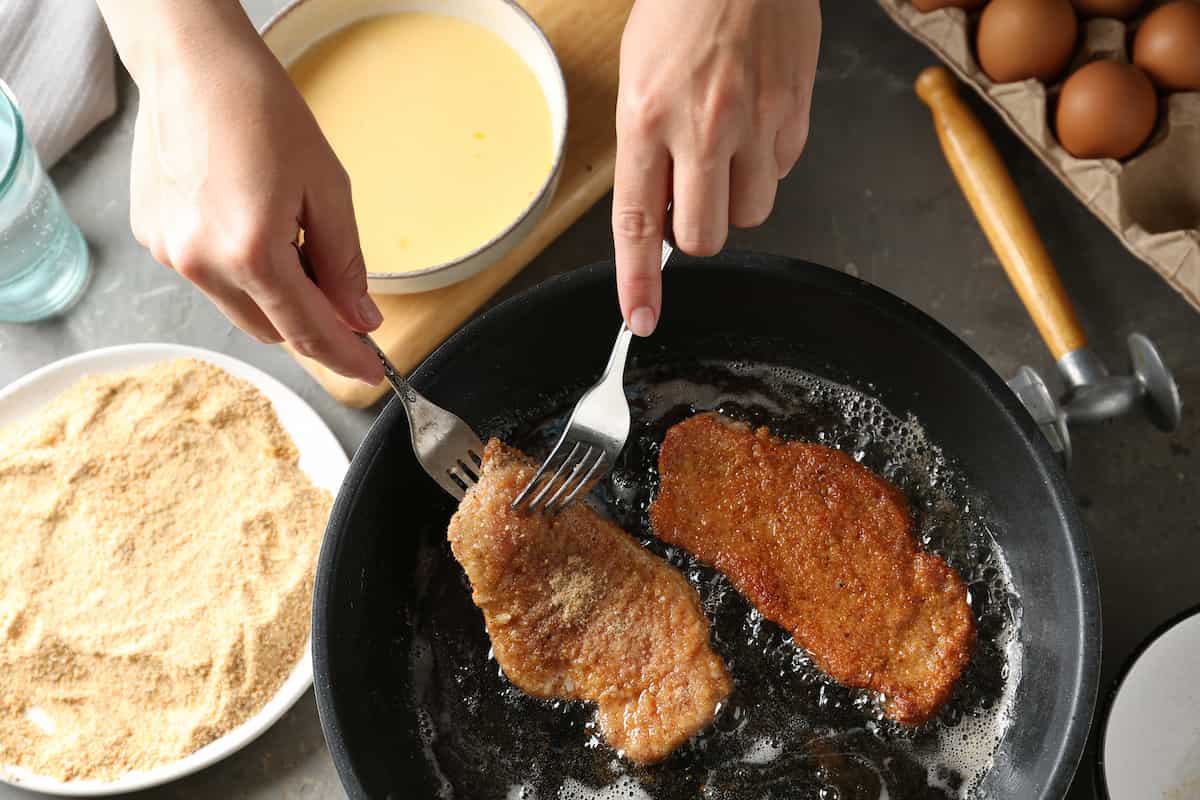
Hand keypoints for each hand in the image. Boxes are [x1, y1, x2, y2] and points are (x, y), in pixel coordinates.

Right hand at [98, 1, 383, 383]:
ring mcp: (170, 254)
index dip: (345, 357)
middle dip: (312, 326)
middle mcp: (201, 263)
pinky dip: (241, 271)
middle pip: (272, 331)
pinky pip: (210, 278)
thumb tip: (360, 320)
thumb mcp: (328, 188)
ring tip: (295, 240)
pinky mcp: (153, 239)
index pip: (308, 332)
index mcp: (250, 252)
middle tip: (345, 301)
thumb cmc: (262, 110)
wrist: (192, 62)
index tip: (371, 373)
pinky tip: (253, 223)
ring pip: (240, 308)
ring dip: (277, 298)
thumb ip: (345, 264)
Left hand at [612, 0, 819, 335]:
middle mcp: (701, 127)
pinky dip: (766, 165)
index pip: (636, 223)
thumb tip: (657, 213)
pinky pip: (781, 175)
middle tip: (689, 197)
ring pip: (750, 214)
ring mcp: (754, 123)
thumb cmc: (682, 8)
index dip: (638, 281)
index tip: (639, 318)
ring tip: (726, 151)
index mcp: (646, 117)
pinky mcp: (794, 116)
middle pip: (703, 236)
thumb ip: (645, 150)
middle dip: (694, 231)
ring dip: (734, 199)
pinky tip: (754, 123)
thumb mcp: (638, 77)